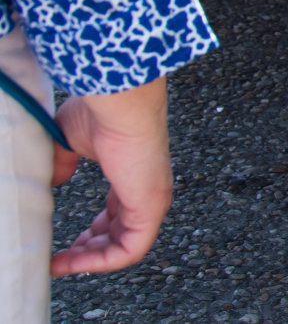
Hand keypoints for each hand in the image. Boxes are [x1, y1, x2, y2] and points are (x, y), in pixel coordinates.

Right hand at [49, 77, 172, 276]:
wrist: (121, 104)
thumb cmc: (103, 113)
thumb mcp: (71, 142)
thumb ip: (63, 163)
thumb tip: (54, 181)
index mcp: (133, 174)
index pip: (118, 214)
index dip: (93, 233)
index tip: (67, 245)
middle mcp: (146, 189)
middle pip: (121, 233)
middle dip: (90, 251)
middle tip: (61, 259)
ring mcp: (153, 199)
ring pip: (127, 246)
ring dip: (93, 260)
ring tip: (63, 264)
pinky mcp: (152, 206)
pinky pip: (132, 249)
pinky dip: (104, 262)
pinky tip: (76, 263)